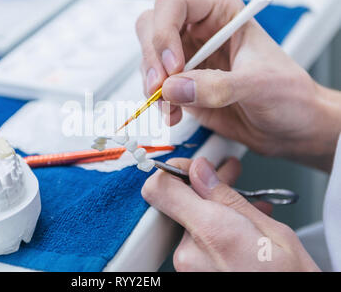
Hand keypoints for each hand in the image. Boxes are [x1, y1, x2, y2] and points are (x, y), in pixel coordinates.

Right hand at [136, 0, 340, 170]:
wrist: (289, 125)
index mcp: (220, 13)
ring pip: (149, 60)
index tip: (174, 66)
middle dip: (152, 59)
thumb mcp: (259, 85)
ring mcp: (188, 59)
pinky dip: (159, 103)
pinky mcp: (183, 85)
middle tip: (161, 86)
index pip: (174, 5)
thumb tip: (174, 88)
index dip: (165, 32)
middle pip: (151, 28)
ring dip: (153, 85)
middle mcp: (199, 32)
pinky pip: (156, 88)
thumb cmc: (288, 94)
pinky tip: (175, 114)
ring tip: (172, 107)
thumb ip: (217, 86)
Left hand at [141, 157, 319, 271]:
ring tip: (245, 207)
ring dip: (213, 210)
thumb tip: (200, 171)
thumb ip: (226, 198)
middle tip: (227, 177)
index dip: (174, 171)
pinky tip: (239, 227)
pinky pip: (196, 242)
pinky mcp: (191, 274)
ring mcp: (188, 268)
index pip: (160, 189)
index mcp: (210, 233)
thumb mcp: (271, 231)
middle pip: (180, 203)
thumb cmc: (289, 279)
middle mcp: (189, 254)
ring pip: (190, 222)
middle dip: (204, 188)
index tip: (193, 168)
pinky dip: (214, 230)